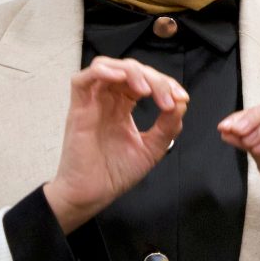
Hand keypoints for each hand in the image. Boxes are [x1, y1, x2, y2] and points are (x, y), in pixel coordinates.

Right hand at [47, 58, 190, 231]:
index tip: (182, 99)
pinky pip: (82, 79)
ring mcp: (91, 103)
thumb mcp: (152, 147)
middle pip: (130, 70)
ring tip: (147, 91)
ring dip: (132, 71)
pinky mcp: (78, 110)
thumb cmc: (116, 173)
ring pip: (107, 66)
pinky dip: (103, 71)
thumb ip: (167, 125)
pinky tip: (121, 79)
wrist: (93, 194)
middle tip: (169, 100)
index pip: (144, 80)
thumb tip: (182, 103)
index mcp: (123, 107)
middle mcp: (107, 101)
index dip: (165, 83)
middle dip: (155, 79)